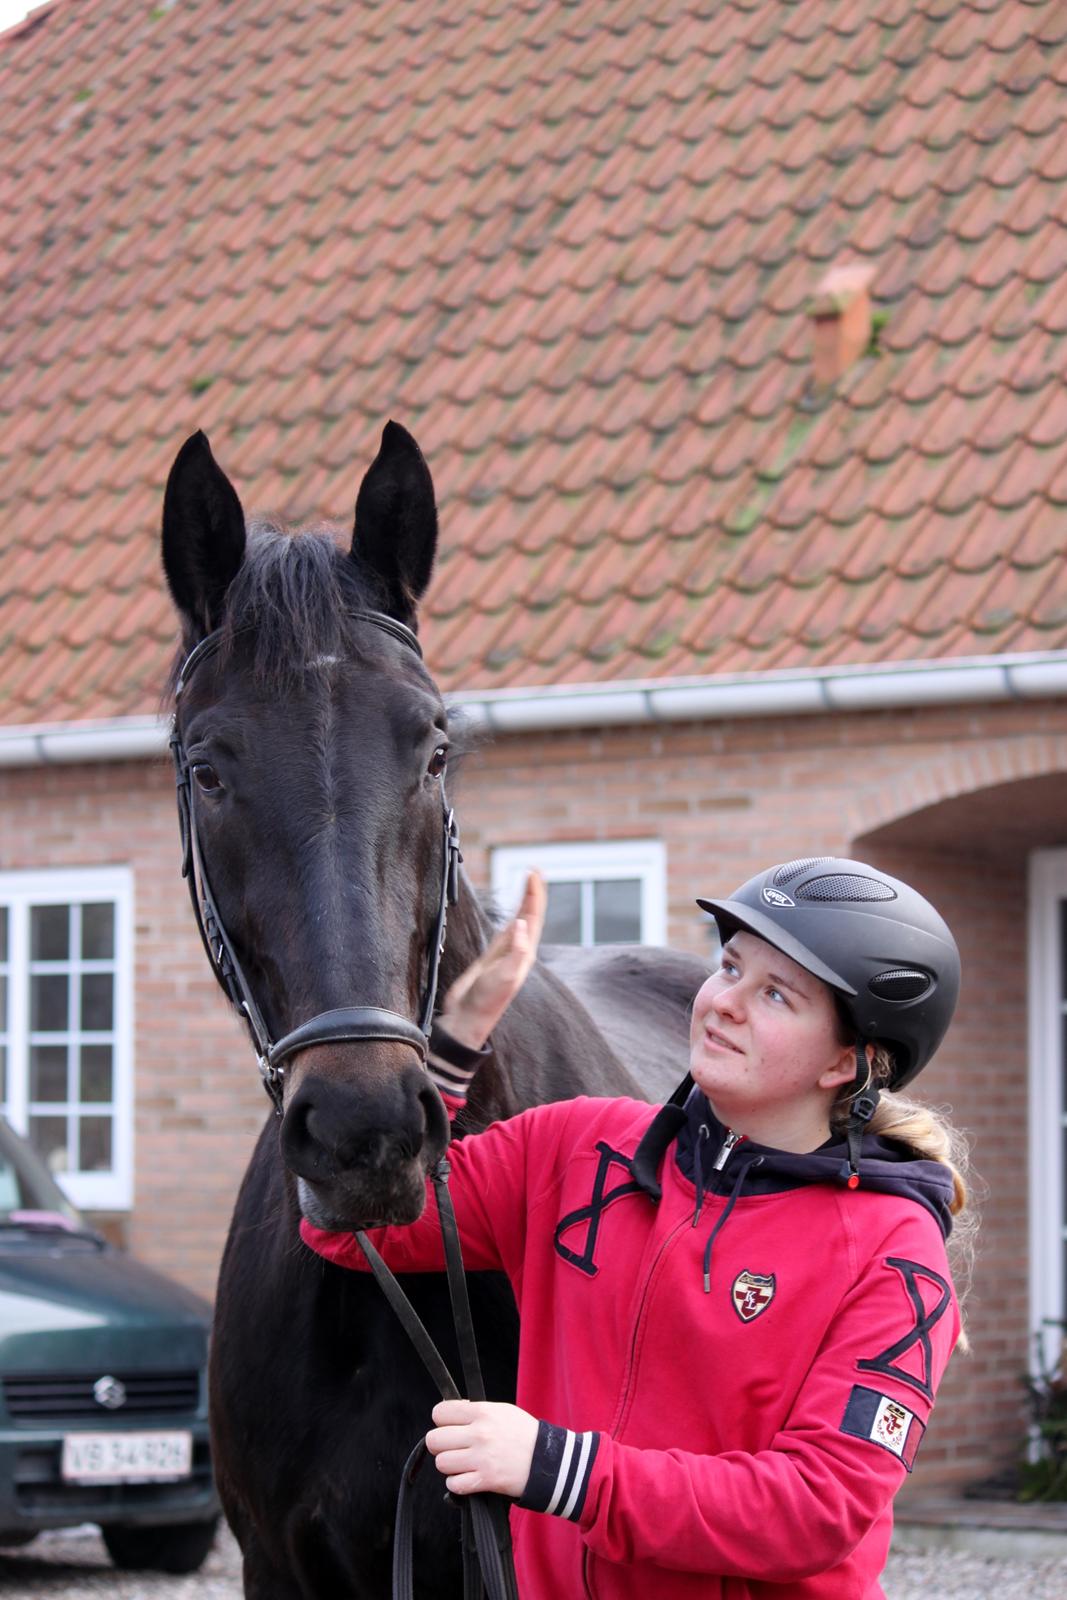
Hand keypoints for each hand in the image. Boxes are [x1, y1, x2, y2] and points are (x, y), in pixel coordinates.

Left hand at [426, 1399, 538, 1497]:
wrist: (547, 1460)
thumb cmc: (523, 1434)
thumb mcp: (502, 1411)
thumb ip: (475, 1411)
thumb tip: (450, 1415)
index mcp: (483, 1412)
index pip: (440, 1412)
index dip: (441, 1421)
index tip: (449, 1426)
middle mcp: (479, 1433)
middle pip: (434, 1439)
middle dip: (440, 1445)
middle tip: (452, 1447)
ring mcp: (482, 1458)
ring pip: (441, 1463)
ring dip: (449, 1466)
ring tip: (462, 1464)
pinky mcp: (486, 1480)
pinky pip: (454, 1484)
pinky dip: (457, 1484)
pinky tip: (467, 1478)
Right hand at [439, 872, 546, 1048]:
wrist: (469, 1017)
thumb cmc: (487, 1000)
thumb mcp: (504, 976)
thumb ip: (516, 951)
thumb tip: (523, 924)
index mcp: (525, 953)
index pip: (533, 917)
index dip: (534, 895)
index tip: (532, 873)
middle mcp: (519, 951)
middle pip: (530, 915)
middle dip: (533, 893)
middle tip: (534, 871)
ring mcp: (506, 953)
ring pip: (520, 921)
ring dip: (525, 902)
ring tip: (528, 884)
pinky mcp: (493, 957)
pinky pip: (507, 931)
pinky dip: (511, 917)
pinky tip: (514, 915)